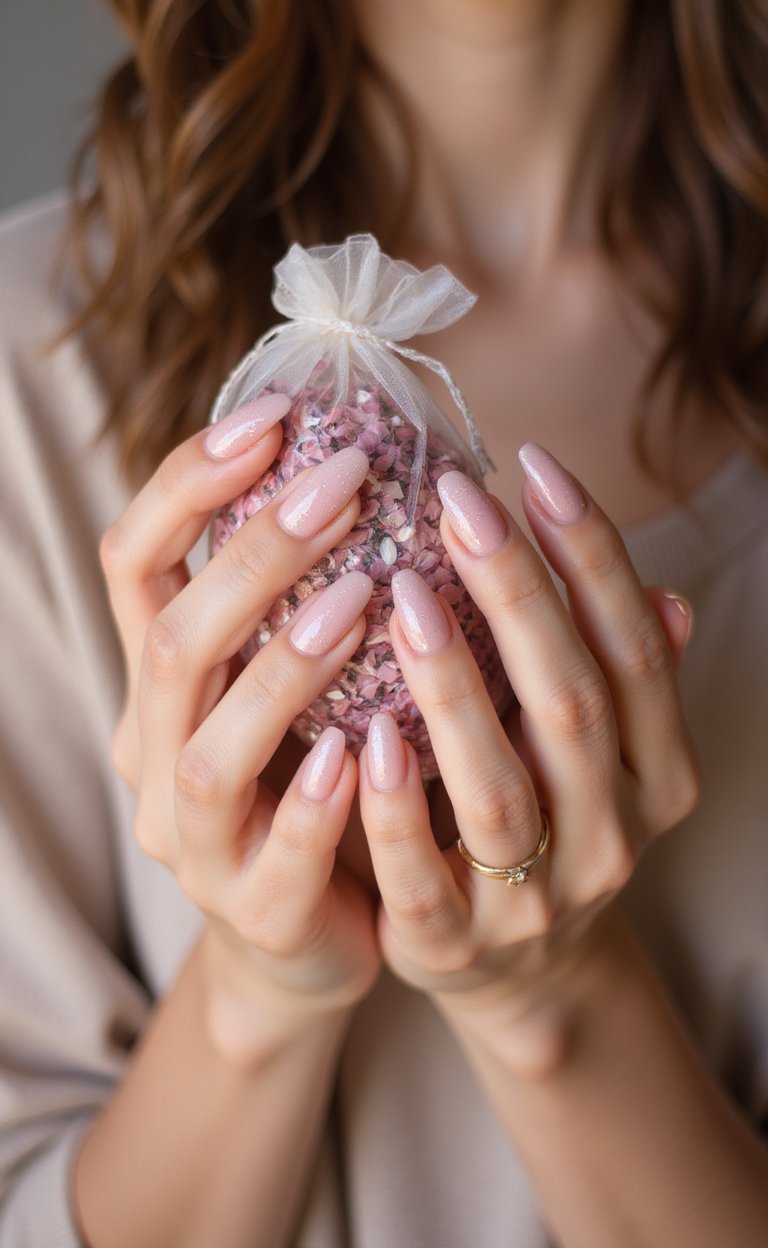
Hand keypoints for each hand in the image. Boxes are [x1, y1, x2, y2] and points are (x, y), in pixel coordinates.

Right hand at [99, 398, 380, 1054]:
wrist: (308, 936)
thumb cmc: (311, 778)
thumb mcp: (292, 678)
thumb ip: (304, 594)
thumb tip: (369, 457)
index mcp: (163, 683)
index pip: (134, 562)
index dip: (188, 484)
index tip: (274, 416)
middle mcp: (157, 754)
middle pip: (172, 643)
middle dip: (253, 557)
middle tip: (341, 484)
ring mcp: (197, 842)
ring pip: (208, 754)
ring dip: (281, 669)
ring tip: (360, 600)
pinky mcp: (256, 913)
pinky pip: (276, 856)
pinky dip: (315, 799)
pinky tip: (364, 749)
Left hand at [356, 445, 698, 1053]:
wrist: (521, 971)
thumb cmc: (549, 816)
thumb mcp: (600, 755)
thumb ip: (620, 677)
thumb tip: (662, 593)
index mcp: (654, 773)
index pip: (632, 649)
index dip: (592, 555)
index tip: (535, 465)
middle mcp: (608, 834)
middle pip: (570, 704)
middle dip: (519, 595)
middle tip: (458, 501)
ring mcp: (531, 898)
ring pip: (497, 790)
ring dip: (454, 689)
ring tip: (403, 595)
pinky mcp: (450, 944)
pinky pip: (420, 877)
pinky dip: (394, 807)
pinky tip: (365, 733)